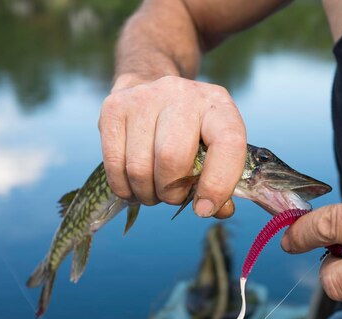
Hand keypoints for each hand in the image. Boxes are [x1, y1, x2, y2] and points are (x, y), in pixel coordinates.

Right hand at [98, 74, 245, 218]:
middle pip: (171, 158)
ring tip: (153, 191)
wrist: (150, 86)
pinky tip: (133, 186)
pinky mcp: (113, 108)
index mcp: (216, 105)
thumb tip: (211, 209)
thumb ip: (220, 181)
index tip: (204, 209)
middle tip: (172, 197)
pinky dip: (124, 188)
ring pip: (139, 167)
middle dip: (171, 193)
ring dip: (147, 193)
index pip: (227, 143)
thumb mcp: (214, 145)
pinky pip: (114, 165)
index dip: (217, 183)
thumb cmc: (189, 129)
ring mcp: (144, 98)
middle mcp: (181, 95)